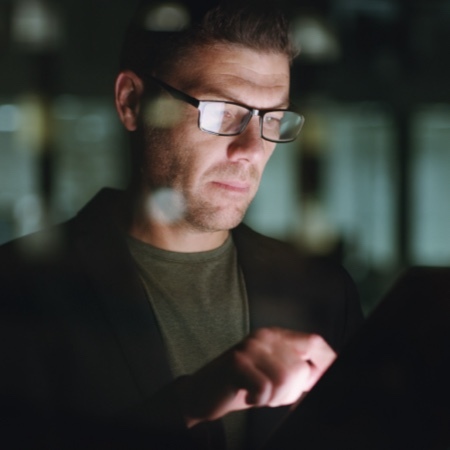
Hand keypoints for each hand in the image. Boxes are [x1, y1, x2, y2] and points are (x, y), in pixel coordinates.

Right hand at [176, 327, 335, 427]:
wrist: (203, 392)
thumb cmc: (242, 384)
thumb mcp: (274, 374)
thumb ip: (297, 370)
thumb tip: (327, 375)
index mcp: (277, 336)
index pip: (315, 342)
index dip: (328, 362)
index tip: (325, 381)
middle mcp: (265, 336)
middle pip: (301, 369)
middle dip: (291, 392)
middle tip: (272, 394)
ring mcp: (250, 347)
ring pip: (285, 379)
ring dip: (274, 397)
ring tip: (260, 394)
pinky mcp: (237, 362)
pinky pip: (265, 388)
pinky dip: (259, 400)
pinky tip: (248, 395)